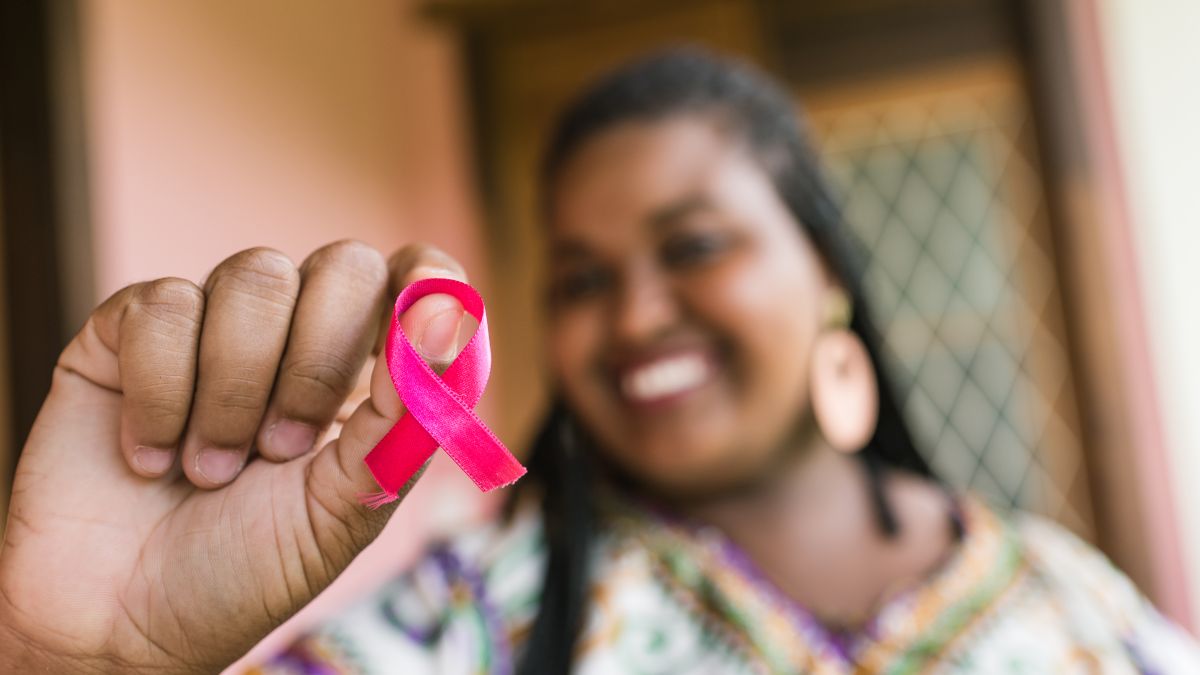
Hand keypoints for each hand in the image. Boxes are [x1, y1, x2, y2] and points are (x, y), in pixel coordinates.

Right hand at [0, 242, 468, 672]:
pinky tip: (150, 455)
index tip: (423, 312)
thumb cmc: (248, 569)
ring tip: (210, 470)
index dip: (428, 282)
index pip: (418, 279)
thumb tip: (444, 312)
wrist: (126, 625)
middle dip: (318, 364)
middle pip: (345, 263)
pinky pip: (165, 304)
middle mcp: (296, 332)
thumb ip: (405, 414)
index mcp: (366, 372)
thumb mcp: (350, 506)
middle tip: (282, 450)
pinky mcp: (130, 327)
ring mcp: (214, 321)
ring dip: (235, 391)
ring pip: (256, 276)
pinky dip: (162, 394)